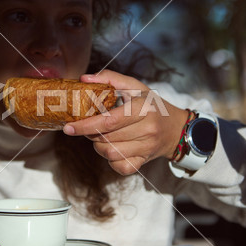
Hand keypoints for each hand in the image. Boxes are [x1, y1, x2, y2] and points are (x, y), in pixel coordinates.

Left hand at [63, 70, 187, 174]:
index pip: (108, 121)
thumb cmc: (152, 105)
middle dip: (91, 133)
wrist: (176, 129)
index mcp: (143, 108)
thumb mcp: (135, 86)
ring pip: (110, 153)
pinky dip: (110, 160)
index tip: (69, 127)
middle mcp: (147, 129)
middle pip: (106, 138)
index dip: (85, 125)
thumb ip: (110, 78)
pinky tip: (113, 147)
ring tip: (102, 136)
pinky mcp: (143, 162)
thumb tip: (84, 79)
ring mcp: (146, 148)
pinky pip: (119, 166)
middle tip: (90, 126)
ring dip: (98, 145)